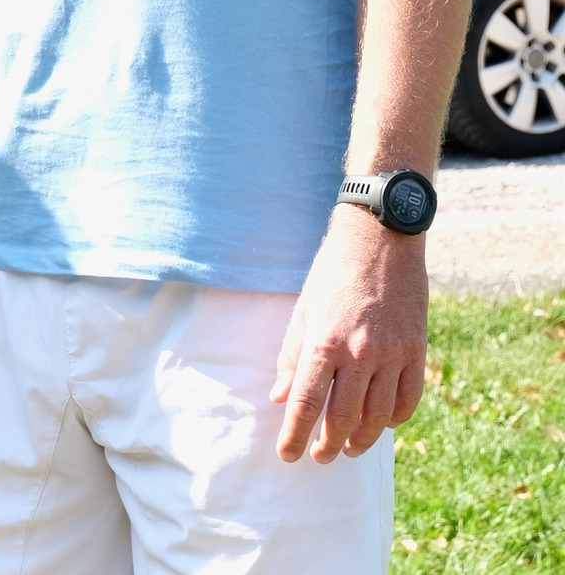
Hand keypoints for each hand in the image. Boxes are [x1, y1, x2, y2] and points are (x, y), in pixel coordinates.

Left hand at [271, 208, 429, 462]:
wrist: (380, 240)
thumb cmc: (333, 273)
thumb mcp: (304, 309)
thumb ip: (293, 356)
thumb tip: (281, 397)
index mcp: (325, 341)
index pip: (307, 402)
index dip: (296, 434)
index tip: (288, 456)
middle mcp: (361, 353)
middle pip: (344, 417)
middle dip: (329, 444)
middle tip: (319, 458)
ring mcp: (394, 353)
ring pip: (379, 416)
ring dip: (362, 439)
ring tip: (348, 449)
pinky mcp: (417, 350)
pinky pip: (409, 399)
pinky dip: (395, 419)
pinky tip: (382, 425)